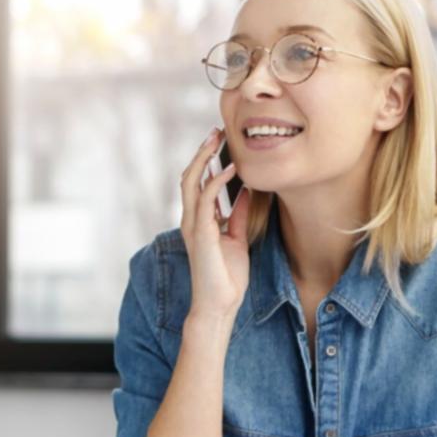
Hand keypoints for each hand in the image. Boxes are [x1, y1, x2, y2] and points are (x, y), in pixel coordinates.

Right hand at [178, 127, 251, 324]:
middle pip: (190, 176)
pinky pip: (206, 199)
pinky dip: (217, 181)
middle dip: (202, 152)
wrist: (219, 305)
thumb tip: (246, 191)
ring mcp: (194, 225)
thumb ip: (238, 214)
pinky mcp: (202, 233)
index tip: (220, 141)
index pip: (198, 182)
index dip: (206, 160)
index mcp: (199, 220)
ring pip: (191, 182)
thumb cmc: (226, 277)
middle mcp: (191, 219)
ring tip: (217, 139)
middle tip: (216, 131)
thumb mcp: (237, 238)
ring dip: (204, 158)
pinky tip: (230, 169)